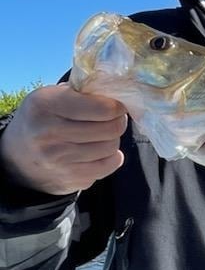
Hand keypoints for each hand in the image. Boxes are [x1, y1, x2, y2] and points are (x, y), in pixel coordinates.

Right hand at [0, 84, 127, 194]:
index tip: (117, 105)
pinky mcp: (71, 177)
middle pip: (112, 128)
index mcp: (47, 105)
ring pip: (112, 146)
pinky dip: (112, 157)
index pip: (103, 108)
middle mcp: (50, 133)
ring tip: (102, 134)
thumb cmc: (45, 119)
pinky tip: (101, 151)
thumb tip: (118, 93)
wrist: (20, 156)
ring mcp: (59, 159)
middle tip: (113, 119)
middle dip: (118, 121)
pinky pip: (110, 165)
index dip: (117, 106)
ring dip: (113, 139)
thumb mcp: (52, 96)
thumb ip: (83, 92)